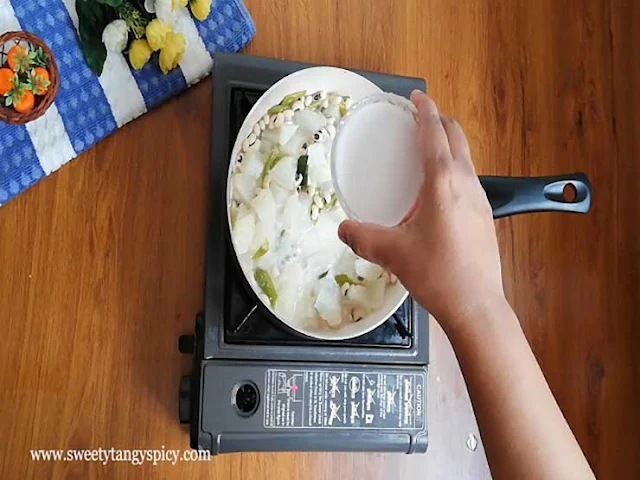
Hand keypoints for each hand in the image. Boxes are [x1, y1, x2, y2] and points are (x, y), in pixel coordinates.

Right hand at [338, 91, 504, 331]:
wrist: (476, 305)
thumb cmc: (436, 274)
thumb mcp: (391, 253)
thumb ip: (362, 237)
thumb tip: (343, 230)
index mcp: (442, 182)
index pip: (434, 133)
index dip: (425, 110)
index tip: (416, 96)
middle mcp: (466, 183)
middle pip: (457, 137)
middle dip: (440, 121)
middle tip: (419, 119)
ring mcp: (481, 199)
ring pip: (466, 158)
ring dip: (449, 145)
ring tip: (427, 152)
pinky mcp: (485, 216)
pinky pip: (469, 179)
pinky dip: (454, 169)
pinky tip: (438, 192)